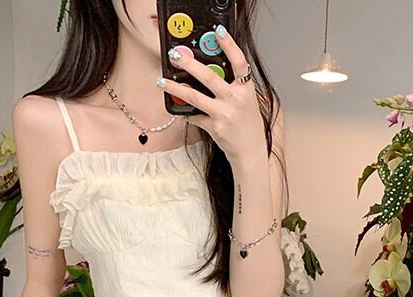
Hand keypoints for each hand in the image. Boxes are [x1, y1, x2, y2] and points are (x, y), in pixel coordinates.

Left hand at [158, 25, 265, 166]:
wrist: (250, 149)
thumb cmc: (246, 123)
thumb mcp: (246, 100)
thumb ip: (232, 85)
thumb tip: (208, 70)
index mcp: (245, 88)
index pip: (239, 61)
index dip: (229, 45)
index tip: (218, 32)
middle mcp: (235, 99)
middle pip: (210, 76)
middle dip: (190, 64)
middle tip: (175, 55)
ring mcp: (224, 114)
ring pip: (195, 97)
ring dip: (176, 88)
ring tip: (162, 81)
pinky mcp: (215, 127)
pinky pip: (195, 117)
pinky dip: (187, 114)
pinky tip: (180, 111)